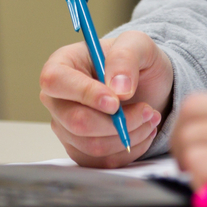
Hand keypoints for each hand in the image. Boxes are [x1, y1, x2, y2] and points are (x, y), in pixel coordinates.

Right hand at [38, 30, 173, 167]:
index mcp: (62, 64)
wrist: (149, 85)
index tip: (116, 102)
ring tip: (150, 117)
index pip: (56, 81)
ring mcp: (66, 126)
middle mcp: (58, 98)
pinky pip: (101, 161)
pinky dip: (128, 150)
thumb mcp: (138, 44)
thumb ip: (126, 57)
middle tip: (147, 110)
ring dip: (128, 135)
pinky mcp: (80, 149)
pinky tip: (142, 131)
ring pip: (91, 145)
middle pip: (75, 121)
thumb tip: (117, 88)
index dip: (85, 94)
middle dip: (117, 121)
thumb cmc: (136, 60)